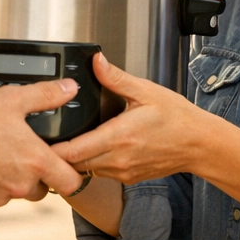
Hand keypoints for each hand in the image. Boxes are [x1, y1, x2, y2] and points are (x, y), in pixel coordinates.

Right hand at [0, 79, 82, 209]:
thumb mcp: (11, 99)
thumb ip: (45, 95)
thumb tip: (68, 88)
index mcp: (34, 161)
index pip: (72, 182)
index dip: (72, 173)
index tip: (65, 163)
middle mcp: (19, 185)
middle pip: (42, 189)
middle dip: (36, 174)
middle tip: (21, 151)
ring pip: (14, 192)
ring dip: (10, 178)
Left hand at [52, 53, 208, 183]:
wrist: (199, 143)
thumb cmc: (176, 117)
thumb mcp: (145, 90)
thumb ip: (115, 78)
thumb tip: (96, 61)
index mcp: (119, 137)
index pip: (74, 151)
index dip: (53, 148)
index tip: (40, 139)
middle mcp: (119, 159)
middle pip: (75, 165)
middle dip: (57, 155)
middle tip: (43, 140)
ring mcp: (124, 171)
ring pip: (87, 171)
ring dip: (73, 160)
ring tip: (62, 142)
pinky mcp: (129, 177)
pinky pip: (101, 173)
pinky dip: (90, 163)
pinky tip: (89, 147)